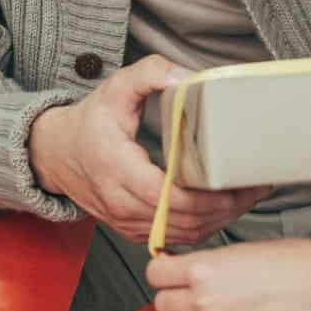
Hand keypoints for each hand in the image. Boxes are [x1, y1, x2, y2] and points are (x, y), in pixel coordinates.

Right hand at [28, 54, 270, 244]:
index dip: (205, 196)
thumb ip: (150, 74)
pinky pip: (172, 236)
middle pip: (181, 219)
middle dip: (224, 208)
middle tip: (256, 187)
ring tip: (247, 197)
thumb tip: (186, 76)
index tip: (236, 182)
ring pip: (180, 233)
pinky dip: (201, 227)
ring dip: (218, 220)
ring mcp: (124, 220)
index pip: (167, 196)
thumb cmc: (89, 121)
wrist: (55, 153)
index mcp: (116, 167)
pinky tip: (222, 209)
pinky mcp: (131, 229)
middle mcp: (119, 201)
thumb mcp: (115, 87)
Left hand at [147, 238, 310, 310]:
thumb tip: (188, 270)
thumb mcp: (242, 250)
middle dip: (175, 298)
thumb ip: (209, 263)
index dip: (163, 272)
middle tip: (191, 294)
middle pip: (162, 304)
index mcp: (204, 268)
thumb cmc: (295, 262)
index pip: (154, 274)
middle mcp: (206, 301)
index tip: (170, 273)